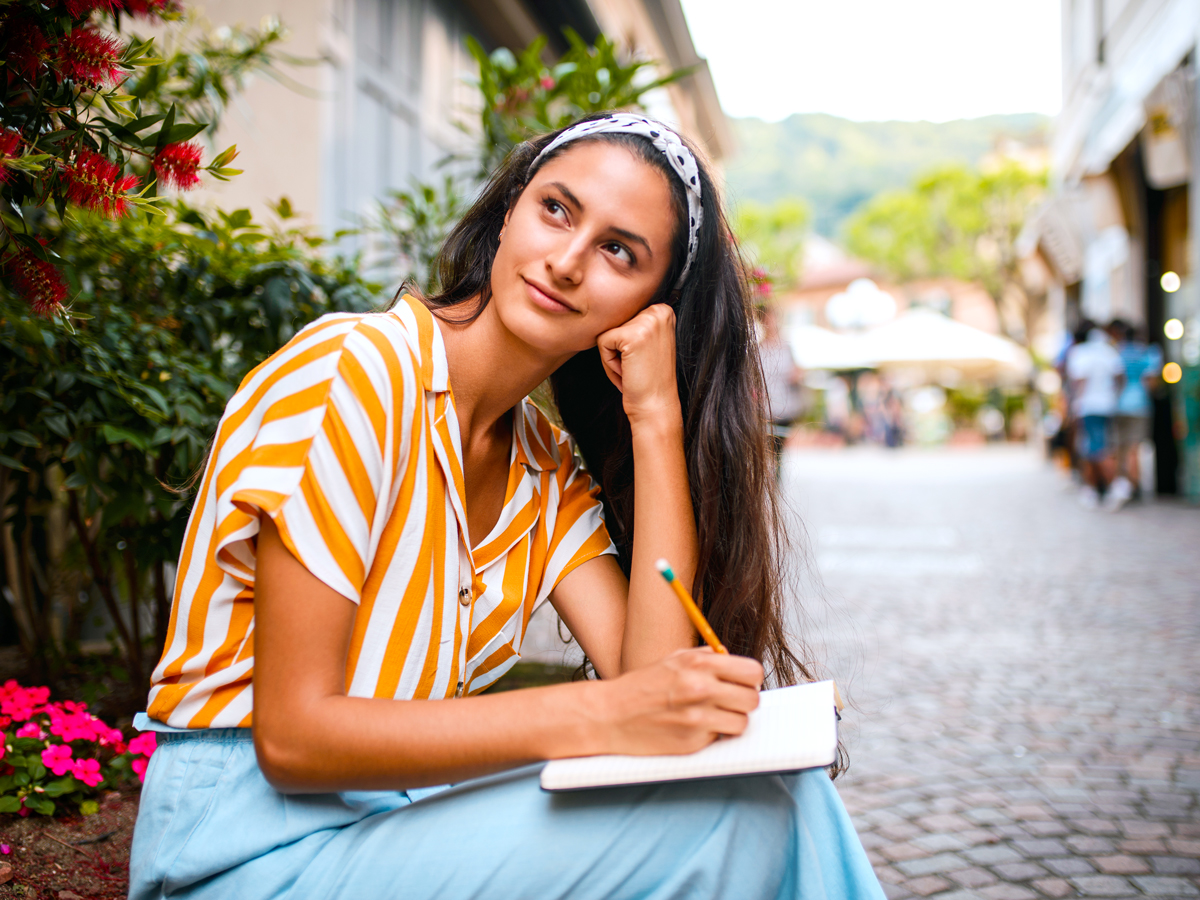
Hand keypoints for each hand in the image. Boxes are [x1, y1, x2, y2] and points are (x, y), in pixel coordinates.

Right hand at [589, 648, 763, 755]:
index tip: (742, 684)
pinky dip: (712, 735)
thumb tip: (736, 665)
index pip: (752, 672)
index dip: (750, 680)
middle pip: (752, 700)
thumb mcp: (674, 659)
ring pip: (742, 723)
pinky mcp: (692, 742)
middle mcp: (701, 689)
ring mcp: (697, 718)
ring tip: (713, 717)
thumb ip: (707, 658)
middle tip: (729, 702)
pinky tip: (693, 728)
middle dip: (743, 702)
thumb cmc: (641, 686)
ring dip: (731, 721)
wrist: (610, 715)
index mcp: (698, 664)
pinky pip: (720, 739)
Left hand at [596, 304, 680, 423]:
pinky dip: (608, 363)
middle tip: (637, 367)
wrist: (655, 406)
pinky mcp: (631, 335)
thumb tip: (610, 306)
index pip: (625, 317)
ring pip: (607, 332)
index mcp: (664, 310)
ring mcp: (646, 321)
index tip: (642, 360)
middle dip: (618, 350)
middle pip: (615, 322)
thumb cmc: (648, 379)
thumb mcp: (649, 342)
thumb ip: (636, 323)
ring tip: (633, 370)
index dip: (626, 344)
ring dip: (613, 357)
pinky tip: (627, 372)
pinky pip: (602, 342)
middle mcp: (658, 311)